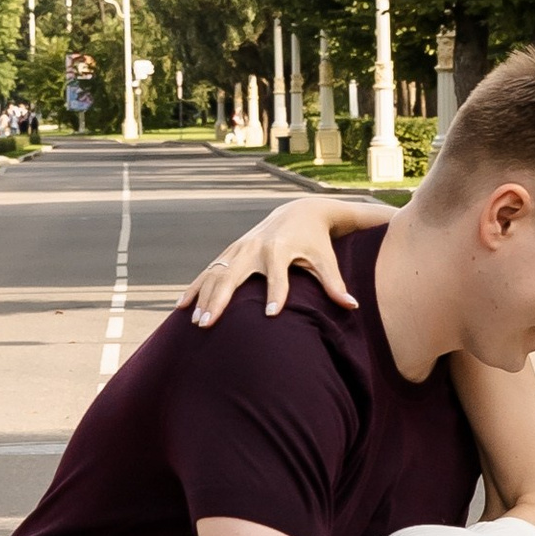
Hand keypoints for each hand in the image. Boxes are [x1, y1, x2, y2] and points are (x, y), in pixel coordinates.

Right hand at [181, 201, 360, 327]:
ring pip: (216, 273)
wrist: (299, 212)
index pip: (277, 274)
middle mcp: (255, 247)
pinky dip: (195, 287)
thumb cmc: (316, 241)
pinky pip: (208, 271)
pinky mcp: (231, 251)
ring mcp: (239, 248)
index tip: (271, 315)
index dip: (276, 293)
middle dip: (221, 299)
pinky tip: (181, 306)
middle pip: (234, 274)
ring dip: (204, 297)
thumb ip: (335, 283)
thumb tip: (352, 305)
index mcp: (280, 248)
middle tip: (209, 323)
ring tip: (196, 323)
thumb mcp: (327, 259)